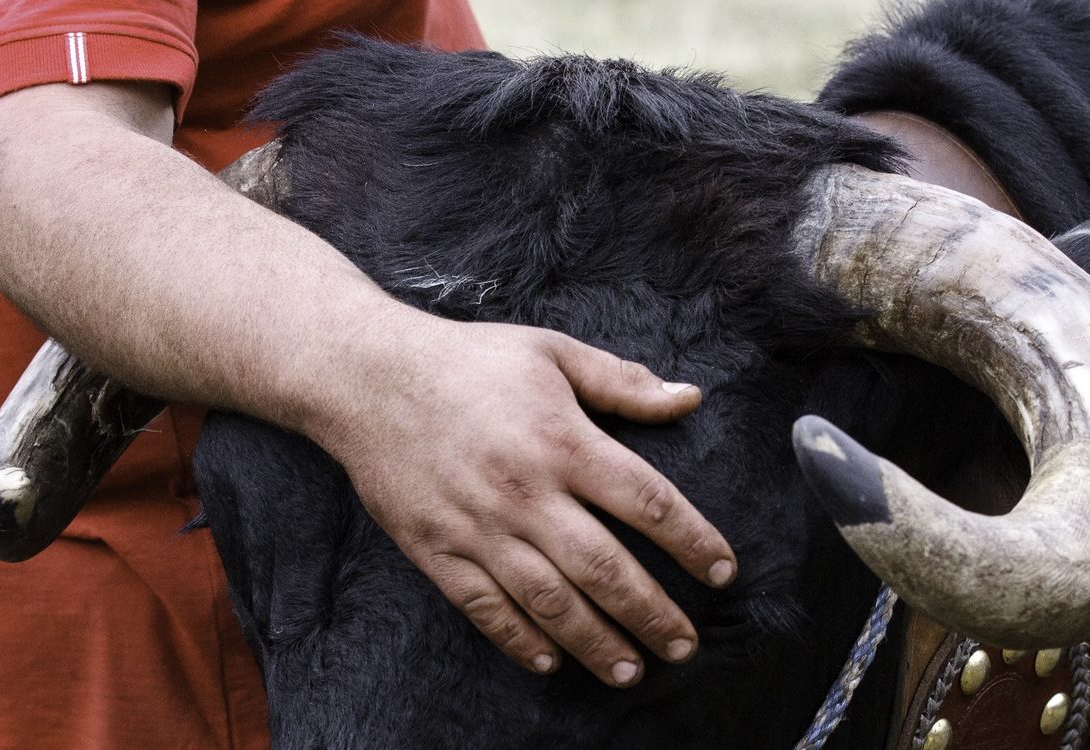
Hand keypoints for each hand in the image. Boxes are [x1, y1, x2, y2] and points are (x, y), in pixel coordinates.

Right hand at [307, 315, 736, 686]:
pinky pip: (486, 608)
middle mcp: (526, 492)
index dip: (693, 540)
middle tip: (685, 646)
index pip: (648, 502)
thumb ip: (622, 382)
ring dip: (596, 642)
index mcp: (563, 441)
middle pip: (605, 568)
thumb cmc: (468, 361)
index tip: (724, 570)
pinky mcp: (437, 550)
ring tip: (632, 669)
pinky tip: (552, 662)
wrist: (366, 377)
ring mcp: (479, 528)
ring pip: (550, 602)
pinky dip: (520, 641)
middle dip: (653, 612)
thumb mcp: (551, 353)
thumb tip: (689, 398)